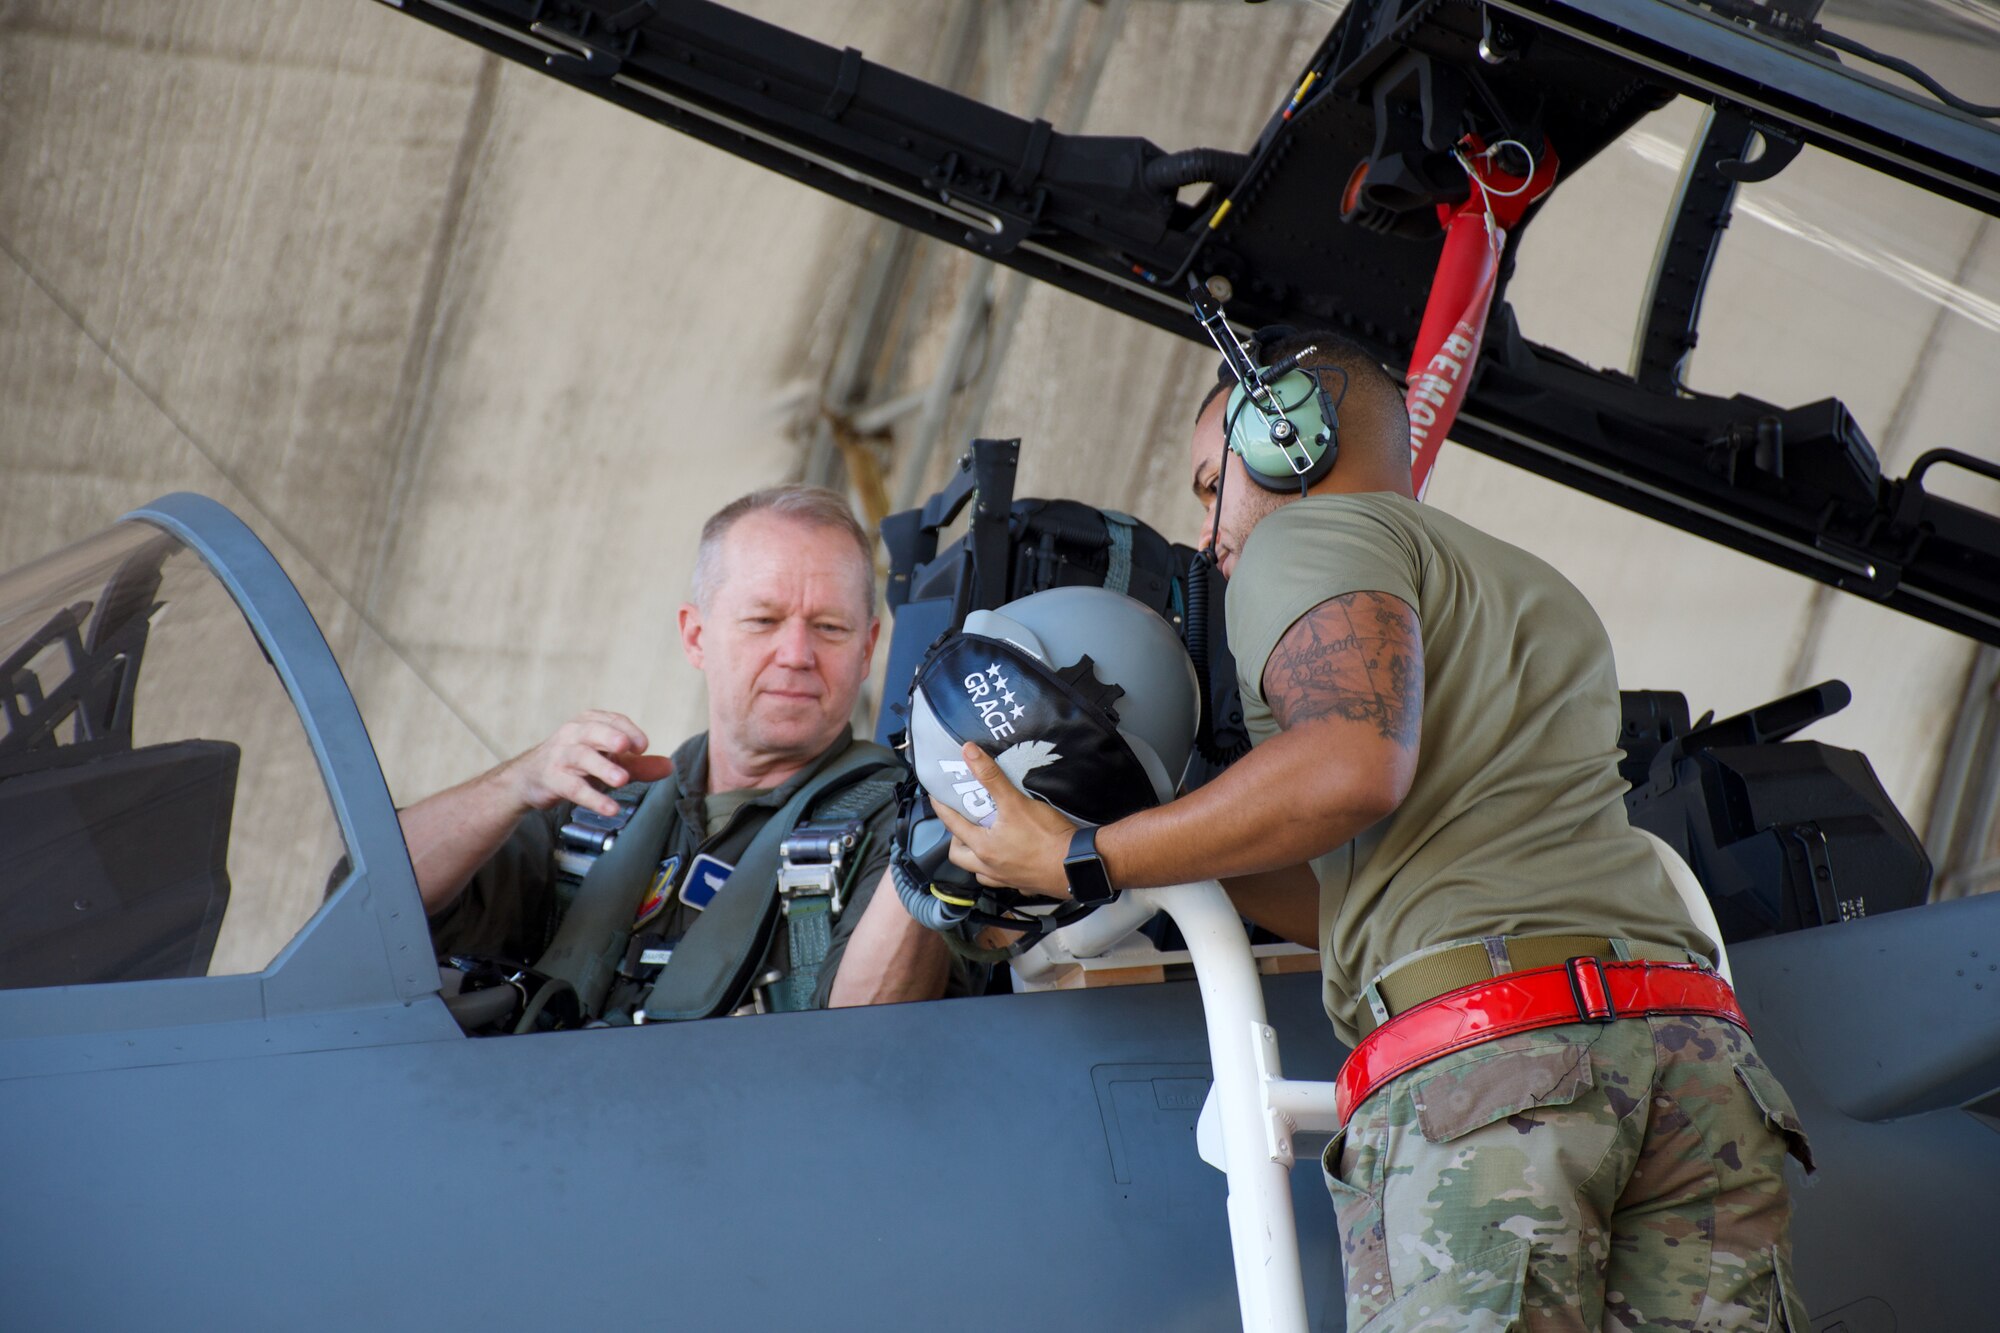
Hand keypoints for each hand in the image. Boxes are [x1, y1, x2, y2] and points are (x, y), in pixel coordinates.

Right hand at [500, 709, 673, 817]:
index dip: (629, 731)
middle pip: (594, 732)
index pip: (612, 721)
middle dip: (611, 738)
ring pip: (582, 757)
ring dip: (602, 767)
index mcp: (590, 722)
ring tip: (622, 780)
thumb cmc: (576, 764)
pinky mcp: (552, 779)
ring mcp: (561, 755)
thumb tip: (670, 767)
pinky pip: (573, 787)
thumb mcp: (608, 760)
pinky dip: (592, 797)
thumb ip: (639, 764)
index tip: (642, 747)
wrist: (531, 777)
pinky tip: (610, 808)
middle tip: (628, 749)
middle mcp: (574, 734)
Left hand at [932, 742, 1077, 895]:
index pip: (952, 825)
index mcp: (983, 848)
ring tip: (985, 840)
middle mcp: (990, 867)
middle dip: (958, 840)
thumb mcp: (1015, 802)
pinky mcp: (1025, 884)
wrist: (1077, 866)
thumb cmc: (1047, 838)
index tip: (936, 797)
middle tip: (965, 823)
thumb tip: (970, 754)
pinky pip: (1005, 880)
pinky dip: (1002, 870)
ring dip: (977, 859)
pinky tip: (1011, 858)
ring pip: (980, 872)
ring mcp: (1007, 879)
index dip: (942, 808)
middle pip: (960, 857)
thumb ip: (991, 777)